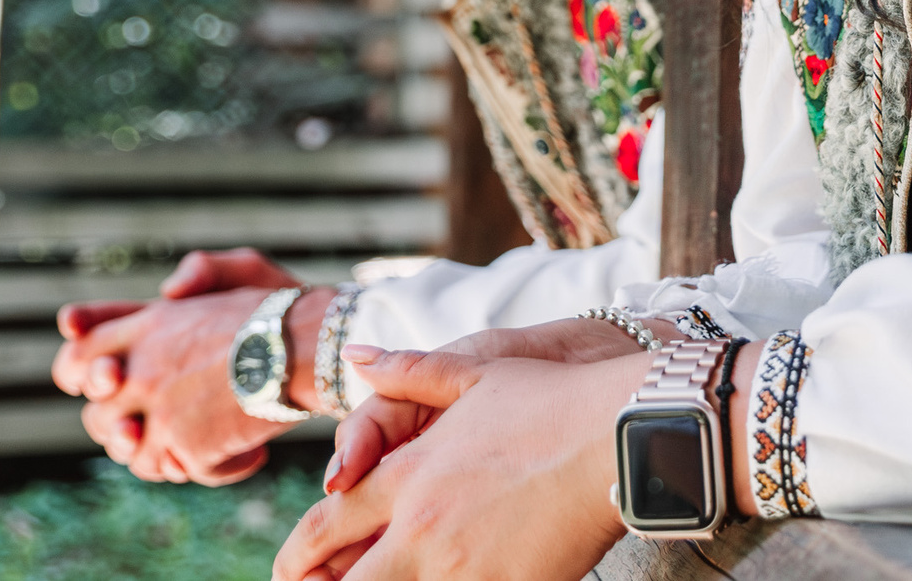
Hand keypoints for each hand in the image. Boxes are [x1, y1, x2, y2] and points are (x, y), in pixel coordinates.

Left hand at [52, 250, 326, 484]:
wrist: (311, 346)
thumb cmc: (281, 306)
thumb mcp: (240, 269)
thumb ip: (198, 273)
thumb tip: (168, 292)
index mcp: (146, 328)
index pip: (75, 360)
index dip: (82, 377)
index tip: (108, 384)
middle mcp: (141, 372)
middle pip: (96, 417)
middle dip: (122, 425)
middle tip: (161, 423)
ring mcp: (160, 414)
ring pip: (131, 454)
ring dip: (161, 453)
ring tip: (200, 442)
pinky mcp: (186, 448)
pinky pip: (179, 471)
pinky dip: (214, 467)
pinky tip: (249, 450)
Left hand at [279, 342, 762, 580]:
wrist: (623, 435)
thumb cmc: (555, 398)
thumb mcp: (478, 371)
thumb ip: (408, 371)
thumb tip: (354, 352)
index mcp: (410, 473)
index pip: (325, 525)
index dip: (297, 554)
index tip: (288, 569)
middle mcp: (422, 525)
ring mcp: (460, 567)